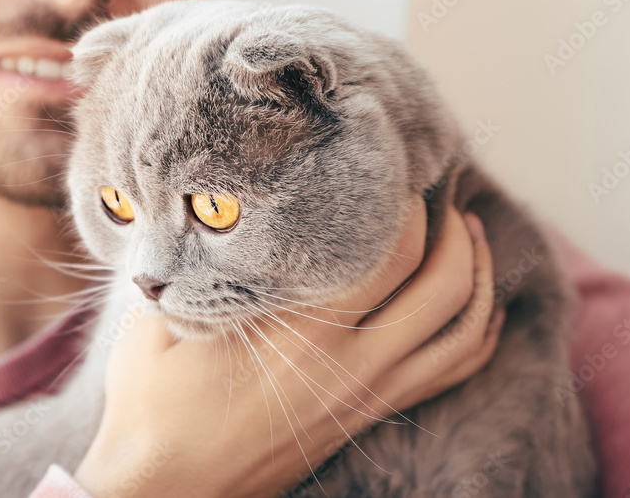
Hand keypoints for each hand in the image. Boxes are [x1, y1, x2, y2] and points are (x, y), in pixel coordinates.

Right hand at [74, 197, 502, 497]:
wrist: (167, 490)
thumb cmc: (152, 407)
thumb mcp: (157, 322)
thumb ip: (190, 262)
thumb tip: (204, 203)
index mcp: (300, 332)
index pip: (388, 249)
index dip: (402, 199)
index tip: (391, 165)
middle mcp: (350, 364)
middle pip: (442, 283)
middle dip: (451, 226)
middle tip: (436, 188)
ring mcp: (367, 395)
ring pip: (463, 331)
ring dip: (477, 274)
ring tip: (467, 232)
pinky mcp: (369, 415)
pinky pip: (451, 372)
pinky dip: (477, 333)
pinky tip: (473, 303)